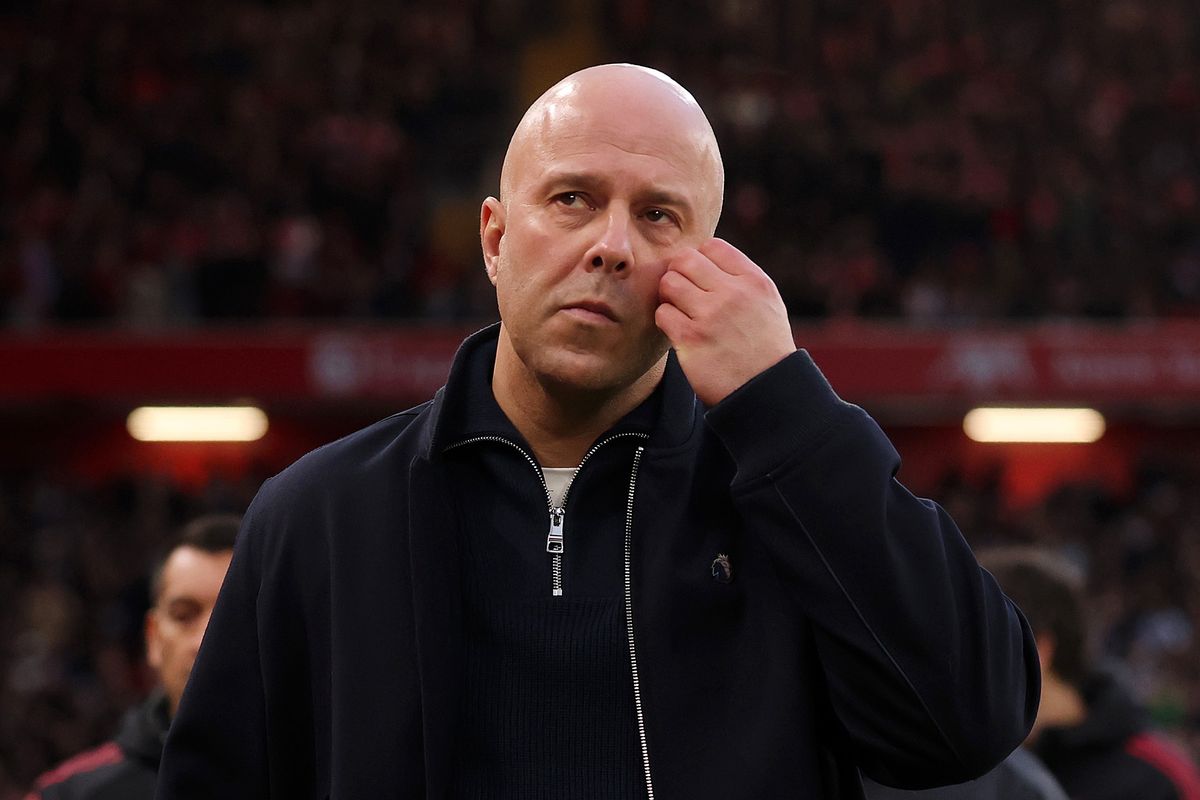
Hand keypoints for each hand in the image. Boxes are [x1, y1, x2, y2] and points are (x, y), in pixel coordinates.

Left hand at [656, 238, 795, 405]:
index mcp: (753, 281)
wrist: (766, 390)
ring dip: (670, 297)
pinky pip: (662, 313)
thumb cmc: (764, 347)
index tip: (700, 278)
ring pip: (669, 283)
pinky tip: (679, 331)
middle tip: (683, 294)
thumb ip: (740, 278)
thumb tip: (705, 258)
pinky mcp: (691, 339)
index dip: (700, 259)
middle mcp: (733, 293)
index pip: (712, 246)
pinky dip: (666, 321)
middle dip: (679, 274)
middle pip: (685, 259)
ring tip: (681, 312)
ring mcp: (711, 315)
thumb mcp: (766, 303)